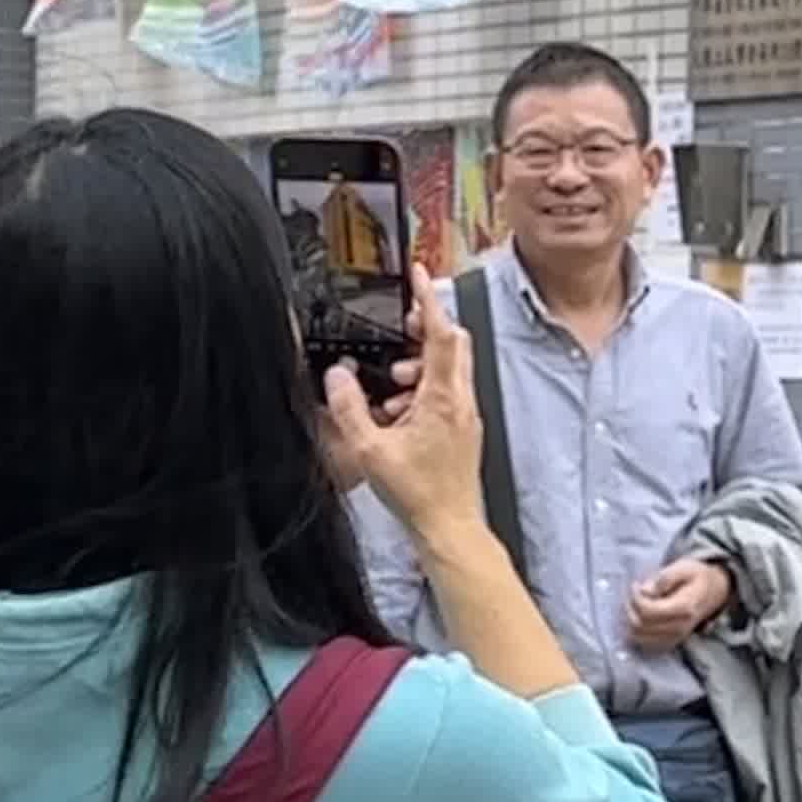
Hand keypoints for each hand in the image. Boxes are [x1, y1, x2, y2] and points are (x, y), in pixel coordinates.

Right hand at [320, 268, 481, 546]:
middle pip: (452, 343)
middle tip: (398, 329)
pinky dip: (423, 388)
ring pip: (448, 367)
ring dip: (419, 364)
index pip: (441, 333)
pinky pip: (445, 391)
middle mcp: (461, 400)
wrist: (449, 526)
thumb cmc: (418, 494)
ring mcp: (465, 414)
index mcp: (443, 398)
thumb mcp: (369, 450)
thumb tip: (337, 376)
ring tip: (390, 385)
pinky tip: (396, 412)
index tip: (420, 274)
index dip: (429, 300)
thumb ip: (348, 408)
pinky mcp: (462, 428)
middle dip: (424, 329)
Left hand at [627, 558, 732, 652]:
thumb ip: (664, 578)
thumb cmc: (698, 576)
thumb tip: (644, 590)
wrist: (716, 590)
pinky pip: (646, 644)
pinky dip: (638, 632)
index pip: (648, 611)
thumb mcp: (683, 568)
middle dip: (630, 609)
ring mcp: (676, 637)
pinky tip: (641, 616)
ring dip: (631, 621)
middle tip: (634, 594)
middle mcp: (680, 627)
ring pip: (640, 638)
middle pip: (640, 626)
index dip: (635, 598)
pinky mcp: (672, 641)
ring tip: (636, 604)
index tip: (635, 585)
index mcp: (683, 608)